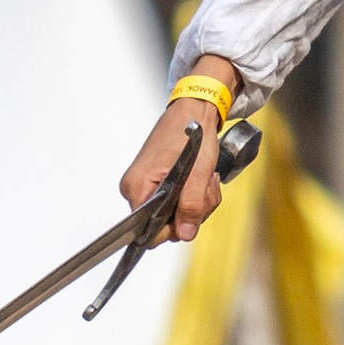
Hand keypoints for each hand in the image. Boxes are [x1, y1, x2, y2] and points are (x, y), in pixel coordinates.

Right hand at [119, 55, 235, 241]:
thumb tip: (185, 234)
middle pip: (163, 224)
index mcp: (137, 187)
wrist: (195, 110)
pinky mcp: (158, 182)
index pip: (147, 231)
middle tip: (206, 189)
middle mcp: (136, 188)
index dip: (173, 229)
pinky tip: (202, 179)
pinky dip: (194, 194)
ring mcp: (146, 185)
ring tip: (207, 179)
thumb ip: (191, 205)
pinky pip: (176, 201)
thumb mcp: (198, 173)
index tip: (192, 213)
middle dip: (192, 211)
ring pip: (174, 214)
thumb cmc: (192, 135)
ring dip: (197, 201)